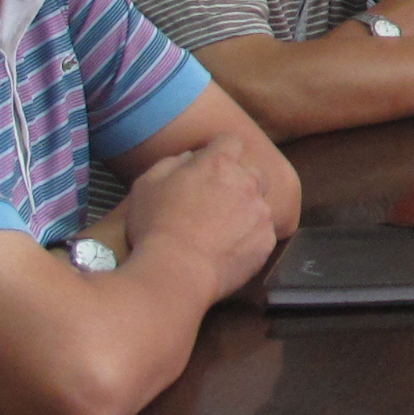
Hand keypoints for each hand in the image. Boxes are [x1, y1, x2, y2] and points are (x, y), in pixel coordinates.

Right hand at [120, 140, 282, 297]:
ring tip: (220, 230)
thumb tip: (190, 157)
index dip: (220, 150)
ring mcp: (260, 212)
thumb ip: (171, 163)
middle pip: (252, 171)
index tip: (209, 164)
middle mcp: (246, 182)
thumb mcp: (146, 185)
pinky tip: (228, 248)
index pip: (230, 141)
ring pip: (259, 202)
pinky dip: (249, 237)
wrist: (176, 272)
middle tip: (215, 200)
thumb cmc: (155, 227)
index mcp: (218, 164)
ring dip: (245, 209)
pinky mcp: (267, 240)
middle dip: (238, 180)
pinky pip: (263, 231)